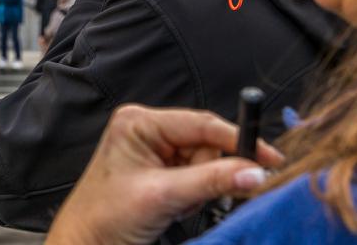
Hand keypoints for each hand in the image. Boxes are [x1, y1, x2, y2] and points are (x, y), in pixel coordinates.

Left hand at [46, 105, 282, 244]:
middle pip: (207, 144)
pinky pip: (197, 178)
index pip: (202, 123)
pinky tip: (174, 207)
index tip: (270, 158)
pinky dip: (195, 196)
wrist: (86, 244)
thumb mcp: (163, 196)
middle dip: (212, 173)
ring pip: (206, 164)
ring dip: (202, 189)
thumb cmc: (105, 216)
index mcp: (140, 122)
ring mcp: (154, 150)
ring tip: (176, 204)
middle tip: (201, 196)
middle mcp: (147, 130)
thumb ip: (211, 181)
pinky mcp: (160, 171)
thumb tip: (254, 172)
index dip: (239, 140)